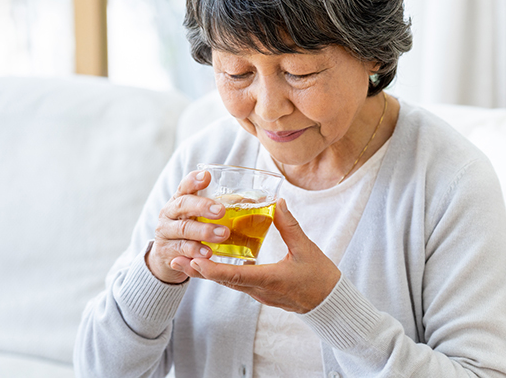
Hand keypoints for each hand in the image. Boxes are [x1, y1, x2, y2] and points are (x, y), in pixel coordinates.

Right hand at [145, 170, 229, 283]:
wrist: (166, 257)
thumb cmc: (190, 230)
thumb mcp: (197, 216)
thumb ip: (218, 207)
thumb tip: (256, 200)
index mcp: (179, 200)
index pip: (184, 186)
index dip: (194, 181)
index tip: (207, 177)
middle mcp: (169, 214)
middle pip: (182, 205)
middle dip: (202, 207)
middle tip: (221, 211)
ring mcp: (166, 233)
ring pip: (183, 229)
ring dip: (203, 232)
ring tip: (222, 234)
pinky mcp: (167, 252)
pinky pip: (180, 251)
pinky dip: (194, 252)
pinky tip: (207, 254)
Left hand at [188, 198, 340, 312]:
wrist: (330, 303)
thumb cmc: (321, 277)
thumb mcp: (306, 249)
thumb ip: (289, 225)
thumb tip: (278, 202)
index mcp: (270, 279)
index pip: (235, 275)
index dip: (212, 270)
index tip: (193, 262)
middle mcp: (259, 289)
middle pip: (223, 281)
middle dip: (198, 270)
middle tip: (175, 259)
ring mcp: (259, 293)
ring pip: (227, 282)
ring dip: (205, 273)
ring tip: (184, 260)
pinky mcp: (261, 292)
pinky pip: (235, 283)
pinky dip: (220, 274)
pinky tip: (209, 265)